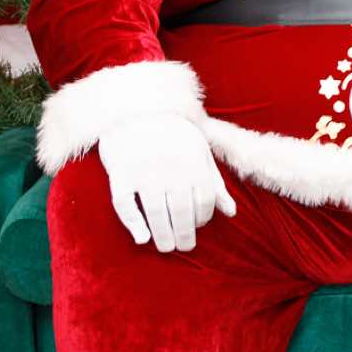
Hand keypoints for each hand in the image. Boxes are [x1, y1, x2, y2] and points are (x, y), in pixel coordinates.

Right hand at [95, 114, 237, 252]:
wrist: (135, 105)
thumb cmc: (172, 131)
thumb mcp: (200, 150)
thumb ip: (215, 181)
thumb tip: (231, 213)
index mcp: (193, 162)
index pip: (204, 201)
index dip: (203, 217)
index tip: (196, 226)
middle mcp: (171, 169)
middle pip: (183, 212)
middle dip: (185, 235)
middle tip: (183, 246)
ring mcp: (144, 171)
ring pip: (156, 213)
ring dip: (163, 235)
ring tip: (166, 247)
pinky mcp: (120, 172)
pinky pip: (126, 204)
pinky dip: (134, 223)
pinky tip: (142, 237)